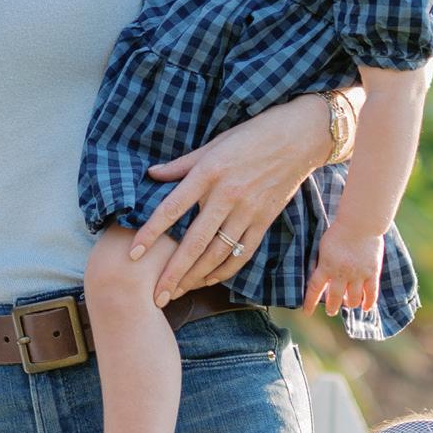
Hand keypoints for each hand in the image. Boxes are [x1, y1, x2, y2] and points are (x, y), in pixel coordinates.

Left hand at [128, 97, 330, 300]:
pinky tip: (208, 280)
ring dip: (195, 278)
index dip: (150, 233)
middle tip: (155, 296)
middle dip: (172, 273)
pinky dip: (224, 270)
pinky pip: (242, 253)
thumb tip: (152, 174)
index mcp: (208, 173)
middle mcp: (226, 195)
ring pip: (217, 254)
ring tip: (177, 292)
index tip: (133, 253)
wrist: (298, 138)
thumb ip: (182, 164)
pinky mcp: (264, 220)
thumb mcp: (213, 144)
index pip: (172, 209)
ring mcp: (247, 211)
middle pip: (194, 243)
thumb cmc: (251, 136)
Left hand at [303, 221, 383, 320]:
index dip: (310, 302)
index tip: (307, 312)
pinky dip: (368, 302)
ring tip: (348, 304)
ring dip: (349, 304)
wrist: (360, 223)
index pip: (315, 289)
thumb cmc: (340, 231)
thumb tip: (322, 277)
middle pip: (335, 297)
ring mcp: (358, 274)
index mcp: (326, 266)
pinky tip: (366, 308)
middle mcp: (341, 274)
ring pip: (353, 298)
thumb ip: (323, 263)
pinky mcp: (372, 272)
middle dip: (332, 307)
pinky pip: (371, 293)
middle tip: (331, 311)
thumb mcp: (324, 247)